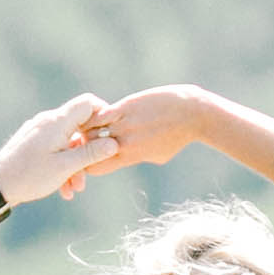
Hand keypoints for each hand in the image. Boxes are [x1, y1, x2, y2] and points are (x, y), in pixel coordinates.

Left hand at [0, 91, 120, 209]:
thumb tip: (113, 143)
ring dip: (75, 164)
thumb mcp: (65, 167)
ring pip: (67, 142)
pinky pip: (54, 149)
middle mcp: (47, 121)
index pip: (88, 103)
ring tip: (75, 188)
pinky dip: (62, 165)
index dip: (102, 116)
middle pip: (79, 126)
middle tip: (93, 171)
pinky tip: (63, 189)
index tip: (108, 135)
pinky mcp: (32, 142)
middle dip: (89, 149)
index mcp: (57, 122)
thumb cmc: (30, 176)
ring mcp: (39, 131)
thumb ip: (91, 153)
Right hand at [78, 84, 204, 174]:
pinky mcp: (126, 106)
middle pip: (87, 150)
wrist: (193, 113)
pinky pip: (100, 114)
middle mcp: (124, 142)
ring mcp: (124, 124)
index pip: (93, 168)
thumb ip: (138, 158)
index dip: (86, 164)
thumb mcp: (158, 156)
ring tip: (87, 125)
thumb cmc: (178, 137)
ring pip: (89, 130)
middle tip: (80, 141)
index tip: (87, 157)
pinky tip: (95, 113)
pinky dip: (93, 115)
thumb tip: (129, 158)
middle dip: (80, 147)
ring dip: (85, 129)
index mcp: (130, 157)